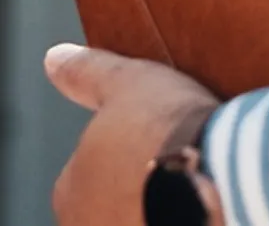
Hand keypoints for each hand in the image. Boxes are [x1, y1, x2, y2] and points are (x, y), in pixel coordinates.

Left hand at [46, 43, 225, 224]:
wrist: (213, 174)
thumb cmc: (165, 129)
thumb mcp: (125, 81)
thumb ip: (87, 73)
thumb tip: (56, 58)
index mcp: (69, 190)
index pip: (82, 175)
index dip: (118, 154)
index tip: (145, 142)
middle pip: (105, 204)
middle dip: (131, 187)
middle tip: (166, 163)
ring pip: (132, 216)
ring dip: (152, 205)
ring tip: (186, 183)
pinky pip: (166, 222)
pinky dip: (178, 215)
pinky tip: (198, 202)